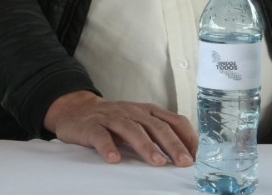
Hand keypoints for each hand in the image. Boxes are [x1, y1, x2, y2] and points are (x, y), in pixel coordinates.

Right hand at [44, 91, 195, 166]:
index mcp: (146, 112)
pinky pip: (100, 135)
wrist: (75, 109)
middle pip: (155, 126)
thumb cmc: (112, 120)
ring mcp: (110, 118)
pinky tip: (114, 158)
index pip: (173, 120)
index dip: (186, 137)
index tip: (196, 156)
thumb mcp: (138, 121)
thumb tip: (186, 155)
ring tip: (157, 162)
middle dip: (172, 144)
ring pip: (131, 129)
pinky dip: (108, 146)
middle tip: (183, 162)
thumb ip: (158, 134)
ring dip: (145, 145)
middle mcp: (131, 112)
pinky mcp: (91, 126)